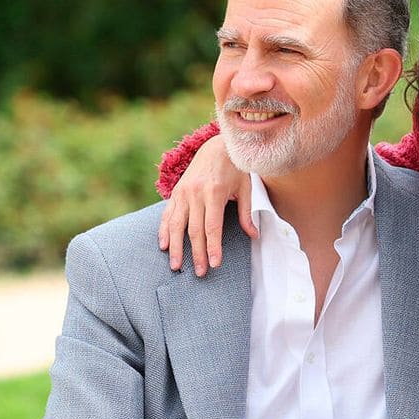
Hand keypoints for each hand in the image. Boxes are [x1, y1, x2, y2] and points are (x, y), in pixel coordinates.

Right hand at [158, 135, 255, 275]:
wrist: (216, 146)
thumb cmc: (235, 168)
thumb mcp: (245, 188)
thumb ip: (246, 213)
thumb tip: (254, 235)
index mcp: (214, 193)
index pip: (212, 227)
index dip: (213, 247)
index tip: (214, 263)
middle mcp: (195, 193)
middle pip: (194, 230)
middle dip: (197, 253)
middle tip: (200, 272)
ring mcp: (183, 193)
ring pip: (177, 225)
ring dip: (176, 247)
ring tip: (177, 266)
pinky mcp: (176, 192)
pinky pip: (168, 214)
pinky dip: (164, 230)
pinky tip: (163, 245)